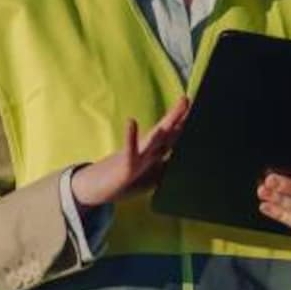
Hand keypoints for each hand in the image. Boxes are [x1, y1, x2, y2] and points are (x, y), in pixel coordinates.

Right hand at [70, 98, 190, 207]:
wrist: (94, 191)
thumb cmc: (121, 184)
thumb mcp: (149, 180)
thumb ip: (163, 171)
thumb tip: (179, 164)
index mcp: (153, 155)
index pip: (172, 138)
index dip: (184, 125)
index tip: (196, 110)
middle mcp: (146, 152)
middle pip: (167, 133)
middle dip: (178, 117)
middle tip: (188, 98)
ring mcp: (136, 157)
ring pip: (155, 138)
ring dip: (167, 123)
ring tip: (178, 107)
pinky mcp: (125, 166)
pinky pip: (129, 151)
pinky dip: (131, 137)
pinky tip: (131, 122)